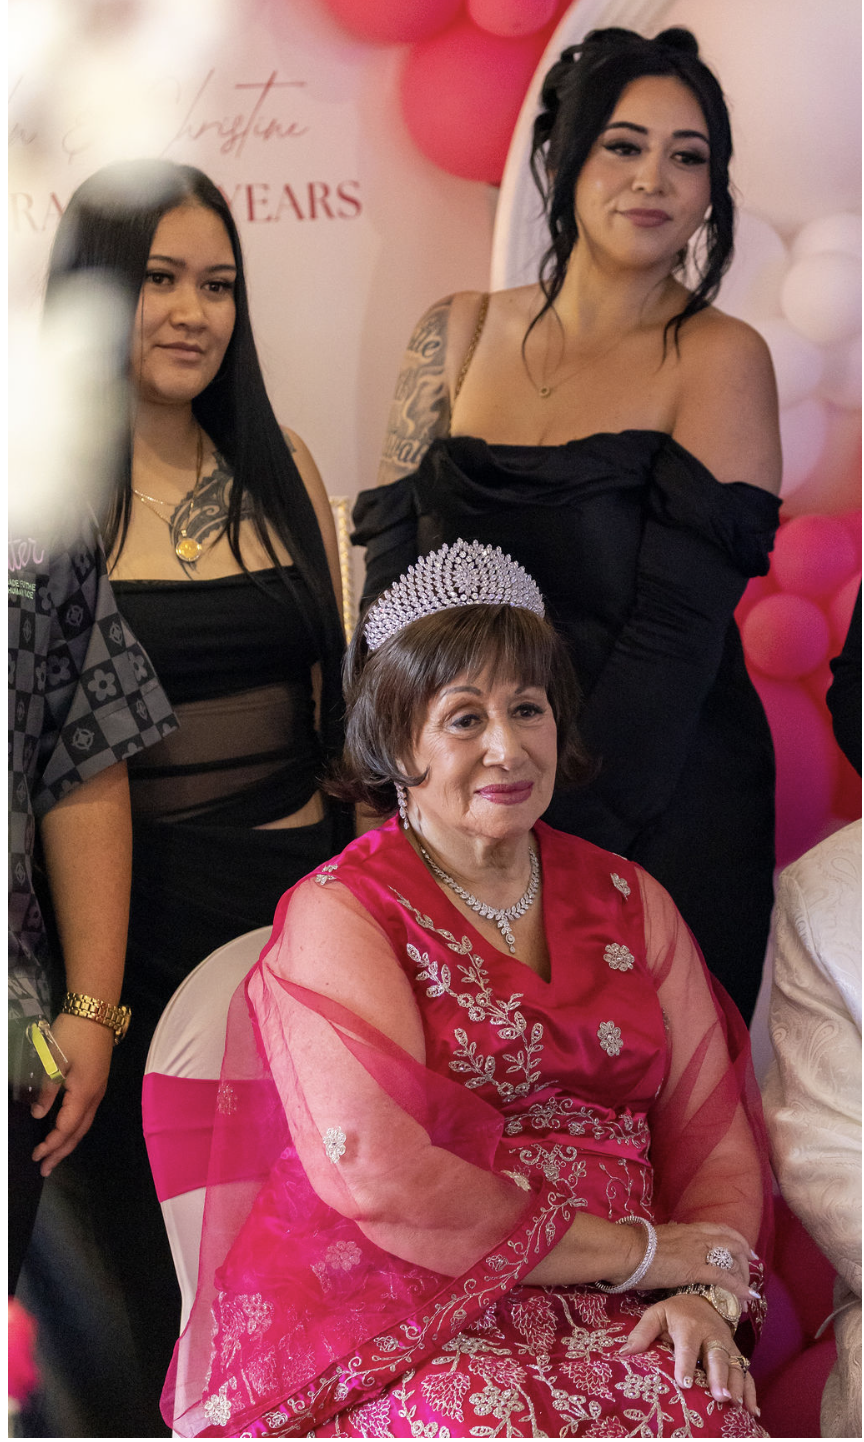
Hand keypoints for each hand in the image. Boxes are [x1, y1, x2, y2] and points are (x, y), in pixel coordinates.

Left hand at [30, 1013, 114, 1176]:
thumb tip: (38, 1115)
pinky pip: (86, 1114)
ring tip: (55, 1155)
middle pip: (79, 1132)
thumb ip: (47, 1091)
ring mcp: (99, 1089)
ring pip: (84, 1124)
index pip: (66, 1129)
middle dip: (62, 1152)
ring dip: (69, 1142)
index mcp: (84, 1094)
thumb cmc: (73, 1036)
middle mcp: (95, 1096)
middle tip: (46, 1169)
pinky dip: (75, 1128)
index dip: (51, 1145)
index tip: (35, 1157)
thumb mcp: (54, 1062)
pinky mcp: (98, 1081)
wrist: (96, 1012)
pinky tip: (67, 1129)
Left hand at [621, 1293, 759, 1416]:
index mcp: (689, 1326)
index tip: (684, 1383)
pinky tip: (753, 1410)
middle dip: (719, 1377)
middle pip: (717, 1357)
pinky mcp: (736, 1354)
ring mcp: (727, 1345)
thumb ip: (642, 1332)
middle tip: (720, 1396)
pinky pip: (747, 1372)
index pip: (687, 1347)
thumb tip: (624, 1353)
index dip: (685, 1364)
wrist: (703, 1298)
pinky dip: (751, 1391)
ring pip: (734, 1366)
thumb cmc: (676, 1311)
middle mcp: (712, 1335)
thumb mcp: (656, 1314)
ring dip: (737, 1385)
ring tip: (735, 1404)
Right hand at [637, 1221, 757, 1305]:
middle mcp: (697, 1236)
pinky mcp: (694, 1268)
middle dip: (745, 1258)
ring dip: (744, 1276)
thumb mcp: (658, 1240)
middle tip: (751, 1272)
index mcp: (688, 1229)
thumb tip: (671, 1252)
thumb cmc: (634, 1247)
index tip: (745, 1250)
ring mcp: (697, 1251)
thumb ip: (670, 1245)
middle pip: (732, 1242)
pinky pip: (724, 1277)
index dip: (736, 1240)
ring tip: (748, 1291)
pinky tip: (747, 1297)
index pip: (720, 1230)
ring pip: (732, 1258)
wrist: (626, 1250)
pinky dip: (739, 1287)